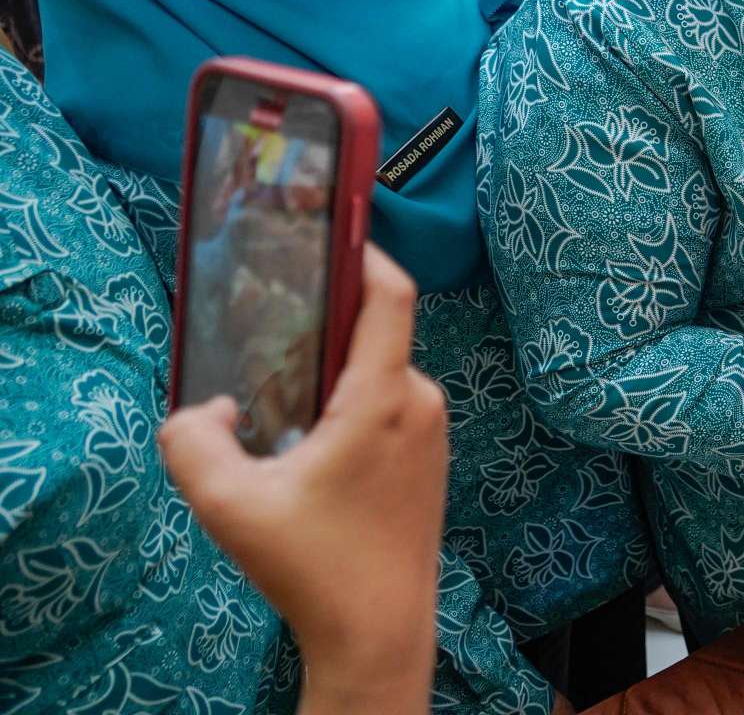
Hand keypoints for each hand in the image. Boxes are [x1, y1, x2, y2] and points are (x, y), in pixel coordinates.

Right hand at [160, 246, 447, 713]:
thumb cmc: (314, 566)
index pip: (391, 296)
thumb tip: (209, 408)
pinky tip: (307, 440)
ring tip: (279, 396)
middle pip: (373, 333)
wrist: (379, 630)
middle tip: (270, 324)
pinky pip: (388, 404)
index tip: (332, 232)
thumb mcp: (228, 505)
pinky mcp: (429, 456)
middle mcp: (419, 401)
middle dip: (323, 324)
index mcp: (384, 397)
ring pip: (377, 373)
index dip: (366, 254)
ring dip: (332, 373)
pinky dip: (349, 404)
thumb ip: (192, 442)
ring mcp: (431, 429)